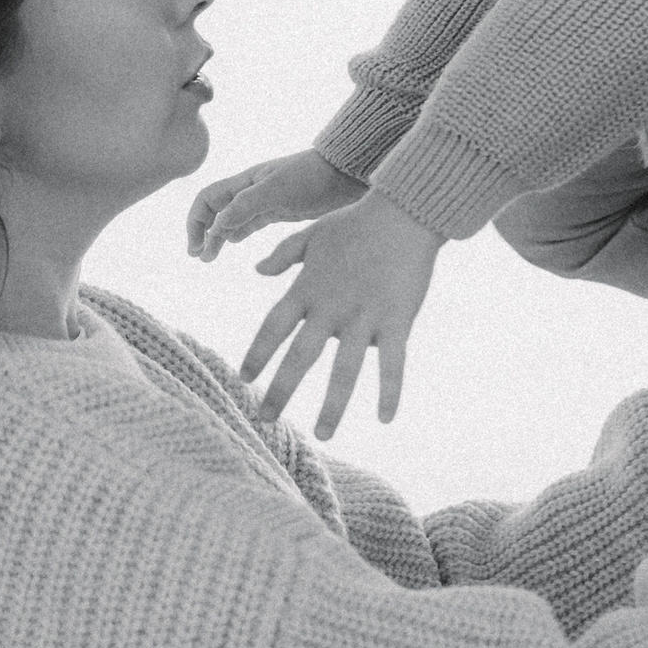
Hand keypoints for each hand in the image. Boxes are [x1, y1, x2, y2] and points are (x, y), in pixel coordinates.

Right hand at [189, 148, 364, 260]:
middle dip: (202, 231)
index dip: (195, 222)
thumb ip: (246, 205)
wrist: (346, 174)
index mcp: (245, 181)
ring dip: (217, 236)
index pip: (207, 199)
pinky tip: (233, 242)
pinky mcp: (281, 210)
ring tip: (210, 257)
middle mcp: (250, 189)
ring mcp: (265, 200)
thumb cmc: (312, 177)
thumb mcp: (277, 190)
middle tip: (199, 257)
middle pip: (215, 210)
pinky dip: (237, 232)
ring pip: (231, 219)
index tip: (196, 247)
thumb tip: (217, 226)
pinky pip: (250, 222)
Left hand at [239, 192, 442, 434]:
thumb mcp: (312, 234)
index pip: (272, 327)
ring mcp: (364, 317)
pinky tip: (385, 419)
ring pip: (344, 370)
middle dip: (281, 390)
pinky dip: (389, 392)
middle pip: (300, 357)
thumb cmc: (356, 223)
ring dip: (332, 405)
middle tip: (265, 420)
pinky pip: (393, 364)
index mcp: (307, 288)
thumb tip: (257, 270)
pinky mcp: (397, 320)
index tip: (243, 379)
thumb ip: (284, 254)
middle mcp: (331, 308)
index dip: (257, 354)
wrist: (404, 212)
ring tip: (322, 435)